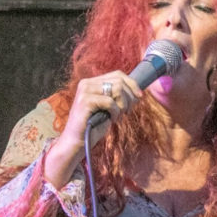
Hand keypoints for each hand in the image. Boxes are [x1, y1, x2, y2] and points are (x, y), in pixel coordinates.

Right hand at [44, 71, 143, 185]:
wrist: (77, 142)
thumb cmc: (94, 126)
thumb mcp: (109, 108)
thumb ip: (119, 97)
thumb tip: (138, 92)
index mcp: (92, 82)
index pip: (118, 74)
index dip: (132, 84)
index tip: (139, 97)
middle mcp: (87, 83)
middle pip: (120, 81)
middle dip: (129, 97)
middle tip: (126, 112)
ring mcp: (85, 91)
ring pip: (117, 89)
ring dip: (123, 105)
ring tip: (117, 116)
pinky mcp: (85, 101)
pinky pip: (110, 102)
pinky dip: (115, 112)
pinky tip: (111, 119)